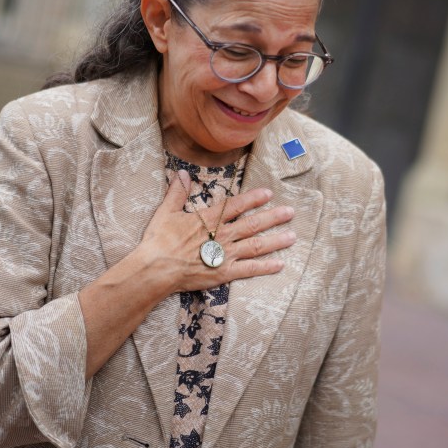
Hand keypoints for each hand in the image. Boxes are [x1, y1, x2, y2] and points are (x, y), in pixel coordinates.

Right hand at [137, 170, 294, 294]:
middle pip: (252, 224)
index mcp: (208, 219)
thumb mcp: (166, 212)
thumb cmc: (158, 241)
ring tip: (292, 236)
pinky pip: (249, 270)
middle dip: (273, 217)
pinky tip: (280, 264)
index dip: (253, 199)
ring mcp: (224, 255)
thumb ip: (177, 192)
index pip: (236, 205)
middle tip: (290, 212)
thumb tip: (181, 173)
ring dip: (275, 240)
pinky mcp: (223, 273)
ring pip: (256, 245)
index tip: (268, 193)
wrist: (155, 269)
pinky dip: (265, 267)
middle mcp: (221, 235)